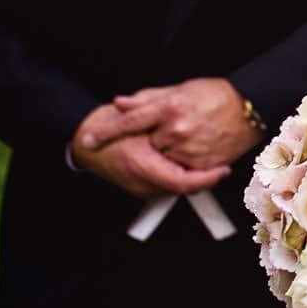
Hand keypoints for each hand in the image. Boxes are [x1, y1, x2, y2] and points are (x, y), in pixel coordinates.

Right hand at [70, 117, 229, 199]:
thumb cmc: (108, 127)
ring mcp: (140, 187)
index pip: (182, 182)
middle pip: (182, 188)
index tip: (223, 170)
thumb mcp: (139, 118)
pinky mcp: (140, 188)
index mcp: (142, 165)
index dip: (206, 178)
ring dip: (194, 178)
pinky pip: (166, 186)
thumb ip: (165, 123)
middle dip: (204, 179)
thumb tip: (194, 128)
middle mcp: (141, 181)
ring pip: (176, 189)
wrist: (84, 142)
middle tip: (223, 166)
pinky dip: (180, 177)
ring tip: (212, 165)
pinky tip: (190, 165)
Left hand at [80, 78, 259, 169]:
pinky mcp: (201, 164)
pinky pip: (181, 170)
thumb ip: (148, 98)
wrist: (253, 110)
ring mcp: (189, 149)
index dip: (106, 131)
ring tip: (190, 137)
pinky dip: (183, 162)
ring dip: (168, 152)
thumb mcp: (182, 89)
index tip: (87, 140)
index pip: (129, 121)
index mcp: (170, 107)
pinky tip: (197, 147)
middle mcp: (176, 129)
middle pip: (146, 143)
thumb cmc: (218, 96)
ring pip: (163, 158)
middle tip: (170, 131)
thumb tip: (120, 103)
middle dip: (152, 140)